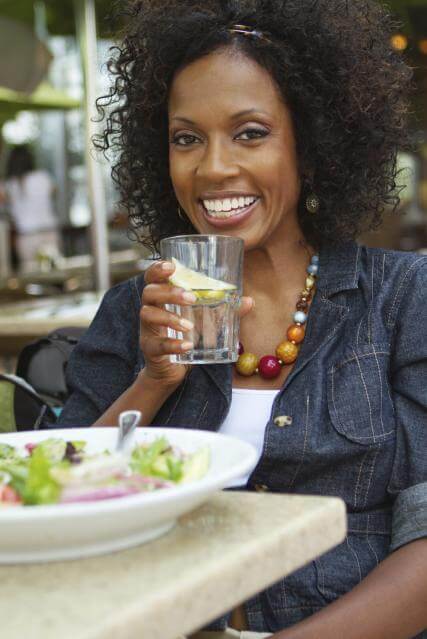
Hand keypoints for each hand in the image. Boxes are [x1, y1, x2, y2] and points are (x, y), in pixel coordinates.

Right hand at [140, 260, 252, 388]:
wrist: (171, 371)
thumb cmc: (186, 338)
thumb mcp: (205, 323)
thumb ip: (224, 311)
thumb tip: (248, 301)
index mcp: (162, 299)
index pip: (152, 277)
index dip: (158, 269)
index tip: (171, 265)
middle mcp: (151, 310)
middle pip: (149, 292)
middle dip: (169, 292)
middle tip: (192, 298)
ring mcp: (148, 330)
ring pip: (148, 315)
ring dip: (170, 318)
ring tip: (190, 326)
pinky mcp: (150, 350)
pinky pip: (157, 345)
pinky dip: (172, 344)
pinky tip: (188, 346)